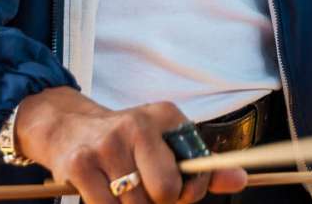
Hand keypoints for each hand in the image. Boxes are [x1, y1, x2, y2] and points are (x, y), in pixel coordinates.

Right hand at [15, 87, 246, 203]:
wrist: (70, 126)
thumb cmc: (128, 139)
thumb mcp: (166, 141)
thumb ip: (203, 164)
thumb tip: (241, 180)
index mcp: (167, 116)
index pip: (195, 168)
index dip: (189, 191)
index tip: (179, 191)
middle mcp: (138, 125)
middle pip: (165, 192)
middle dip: (160, 203)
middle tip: (149, 194)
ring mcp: (107, 145)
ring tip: (126, 191)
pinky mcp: (80, 165)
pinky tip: (106, 194)